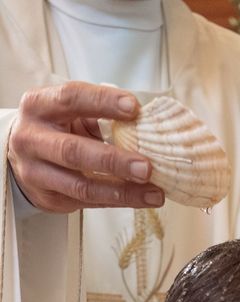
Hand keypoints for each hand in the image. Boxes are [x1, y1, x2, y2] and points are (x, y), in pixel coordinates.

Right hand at [7, 81, 164, 212]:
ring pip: (82, 186)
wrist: (23, 156)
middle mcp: (31, 139)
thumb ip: (102, 117)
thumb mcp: (73, 113)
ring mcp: (36, 172)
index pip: (70, 98)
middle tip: (147, 167)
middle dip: (114, 161)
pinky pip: (88, 202)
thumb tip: (147, 126)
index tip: (134, 107)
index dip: (103, 102)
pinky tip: (142, 198)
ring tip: (154, 192)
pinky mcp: (48, 198)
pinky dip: (119, 201)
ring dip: (123, 191)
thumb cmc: (59, 128)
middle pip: (73, 151)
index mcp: (39, 106)